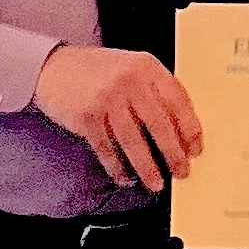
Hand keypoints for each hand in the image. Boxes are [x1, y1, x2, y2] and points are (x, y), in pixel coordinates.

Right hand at [33, 44, 202, 192]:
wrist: (54, 67)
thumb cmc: (97, 71)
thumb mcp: (131, 68)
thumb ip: (155, 89)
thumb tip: (181, 128)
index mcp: (147, 66)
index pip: (178, 100)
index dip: (190, 128)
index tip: (195, 148)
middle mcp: (129, 80)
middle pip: (160, 124)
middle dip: (174, 153)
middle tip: (181, 171)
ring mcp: (107, 98)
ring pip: (134, 141)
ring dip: (147, 167)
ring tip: (156, 182)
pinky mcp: (87, 115)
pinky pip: (108, 149)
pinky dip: (117, 167)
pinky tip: (125, 176)